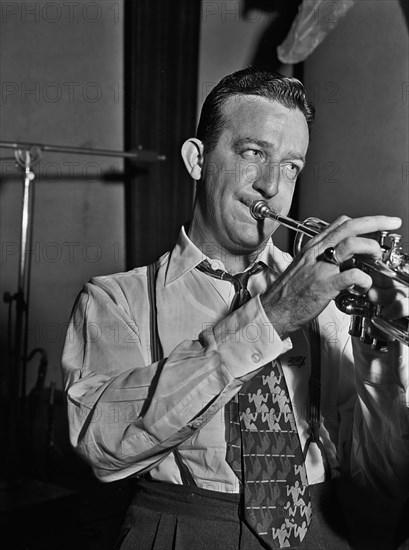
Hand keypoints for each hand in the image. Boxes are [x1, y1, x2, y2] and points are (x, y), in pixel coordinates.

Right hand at [261, 215, 401, 339]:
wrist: (273, 310)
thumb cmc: (288, 293)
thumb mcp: (304, 267)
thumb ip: (324, 258)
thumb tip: (346, 257)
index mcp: (313, 247)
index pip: (340, 223)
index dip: (363, 221)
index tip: (379, 222)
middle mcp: (317, 253)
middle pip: (349, 227)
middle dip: (375, 222)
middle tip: (392, 223)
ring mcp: (320, 269)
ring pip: (350, 245)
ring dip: (370, 248)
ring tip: (378, 257)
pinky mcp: (324, 286)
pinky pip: (351, 275)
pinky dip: (364, 278)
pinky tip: (365, 285)